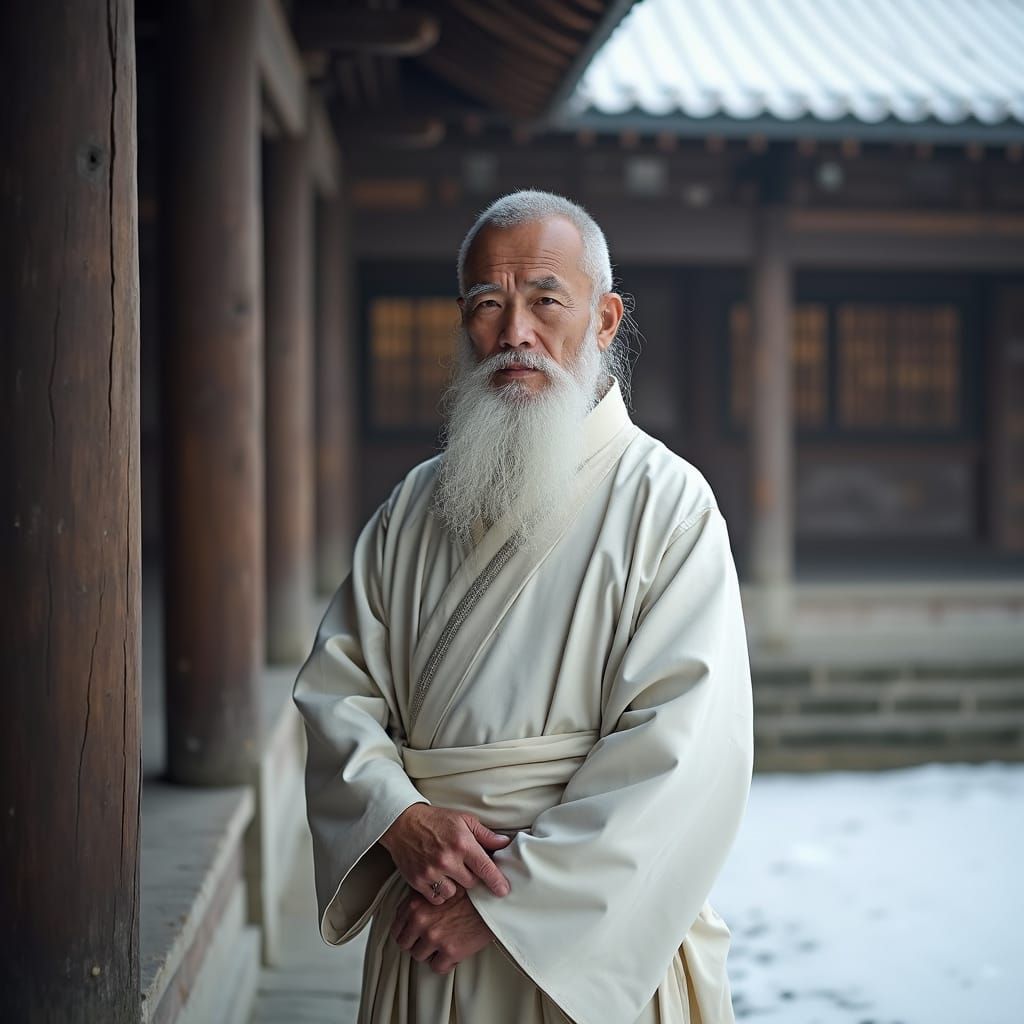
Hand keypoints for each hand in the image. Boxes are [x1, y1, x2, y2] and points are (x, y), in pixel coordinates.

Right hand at [379, 803, 510, 904]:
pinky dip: (439, 892)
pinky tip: (437, 879)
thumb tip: (505, 843)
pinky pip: (436, 898)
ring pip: (454, 893)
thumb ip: (485, 835)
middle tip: (463, 866)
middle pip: (471, 883)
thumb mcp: (463, 820)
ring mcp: (431, 872)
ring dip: (454, 886)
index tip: (504, 891)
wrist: (402, 823)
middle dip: (470, 877)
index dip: (497, 882)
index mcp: (462, 843)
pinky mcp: (418, 881)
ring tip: (448, 872)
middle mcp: (448, 859)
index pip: (485, 868)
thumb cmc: (436, 820)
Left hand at [390, 888, 494, 974]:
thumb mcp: (439, 886)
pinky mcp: (450, 952)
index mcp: (415, 904)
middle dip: (416, 943)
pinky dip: (445, 963)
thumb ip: (422, 898)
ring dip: (430, 953)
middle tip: (429, 940)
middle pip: (405, 944)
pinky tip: (453, 953)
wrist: (493, 898)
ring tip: (444, 944)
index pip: (397, 927)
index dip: (407, 932)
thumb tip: (410, 911)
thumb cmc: (470, 890)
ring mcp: (434, 937)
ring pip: (419, 957)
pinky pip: (437, 968)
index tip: (415, 934)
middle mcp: (420, 921)